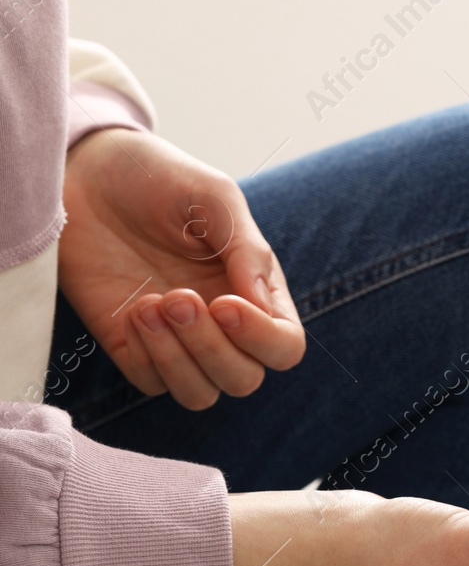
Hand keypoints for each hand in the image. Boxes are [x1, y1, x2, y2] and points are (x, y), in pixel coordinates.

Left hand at [59, 128, 305, 408]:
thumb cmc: (160, 179)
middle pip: (243, 379)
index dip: (262, 339)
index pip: (284, 347)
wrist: (87, 172)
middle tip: (177, 296)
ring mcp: (176, 339)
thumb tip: (263, 307)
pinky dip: (146, 356)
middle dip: (212, 348)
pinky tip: (133, 308)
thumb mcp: (215, 199)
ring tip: (152, 305)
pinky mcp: (130, 344)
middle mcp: (222, 325)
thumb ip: (247, 249)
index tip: (224, 303)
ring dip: (179, 360)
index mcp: (255, 292)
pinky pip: (150, 383)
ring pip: (200, 393)